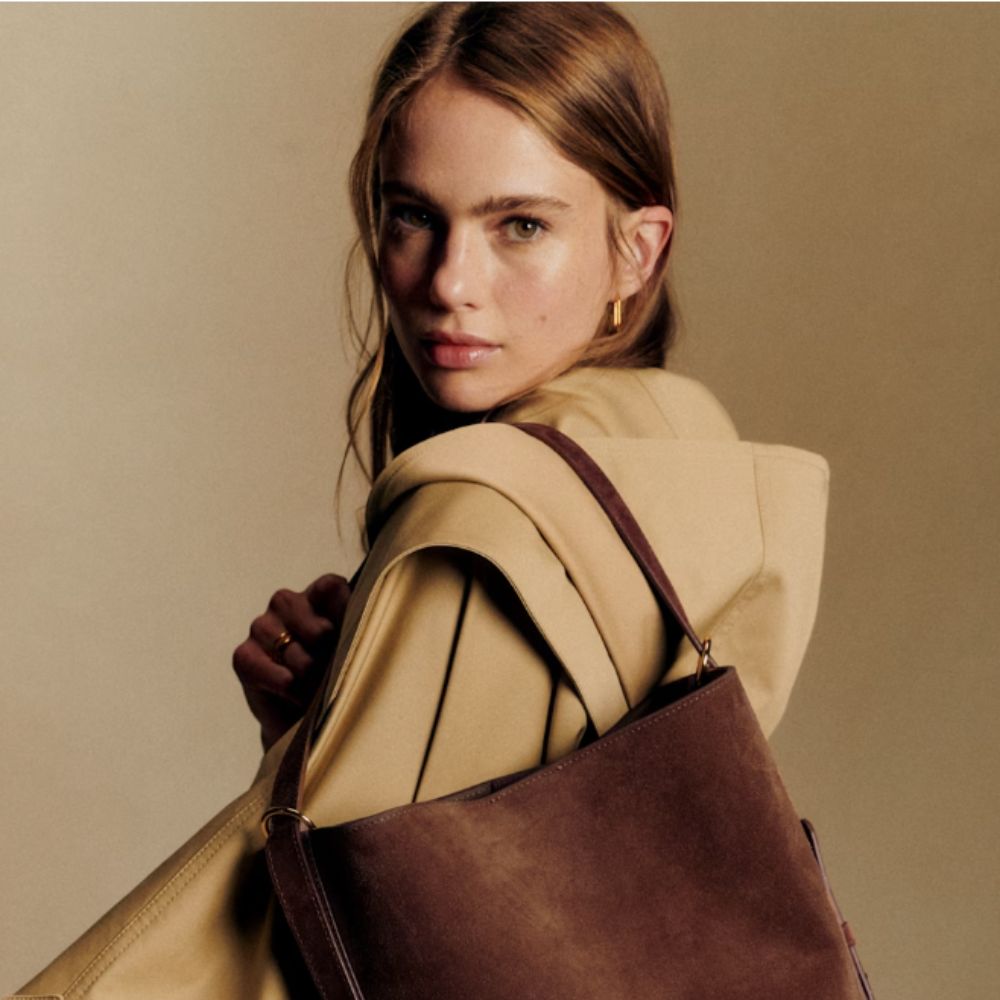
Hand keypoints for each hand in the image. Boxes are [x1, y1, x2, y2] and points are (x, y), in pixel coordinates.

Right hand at [233, 573, 351, 749]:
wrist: (300, 713)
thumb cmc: (333, 671)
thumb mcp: (352, 645)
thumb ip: (356, 627)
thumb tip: (365, 627)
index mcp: (317, 593)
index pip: (331, 588)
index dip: (344, 615)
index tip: (354, 635)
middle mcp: (287, 602)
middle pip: (319, 631)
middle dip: (330, 661)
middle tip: (334, 674)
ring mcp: (262, 626)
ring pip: (299, 658)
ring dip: (312, 681)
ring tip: (318, 689)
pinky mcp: (244, 655)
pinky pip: (275, 675)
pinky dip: (292, 691)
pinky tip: (297, 694)